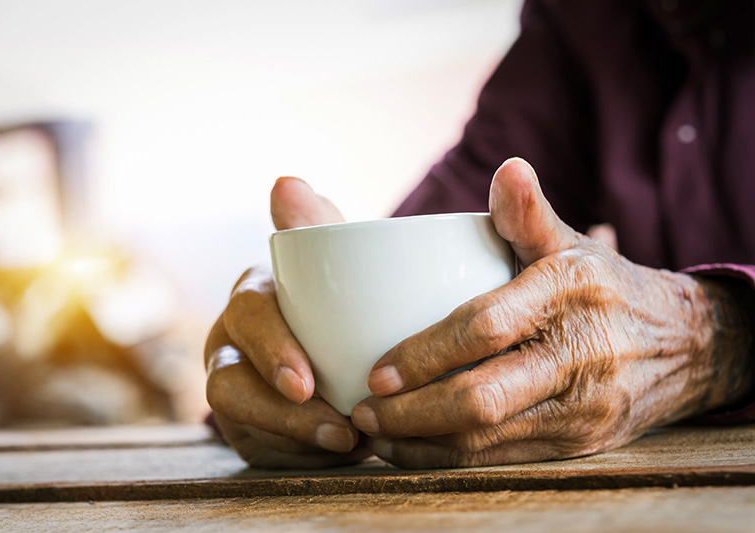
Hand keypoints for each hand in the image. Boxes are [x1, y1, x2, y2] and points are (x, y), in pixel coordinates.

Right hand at [205, 177, 370, 467]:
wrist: (356, 351)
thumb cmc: (346, 303)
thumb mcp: (340, 266)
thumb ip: (317, 228)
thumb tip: (286, 181)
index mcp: (256, 297)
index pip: (248, 314)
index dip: (271, 349)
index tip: (306, 382)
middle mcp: (233, 344)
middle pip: (227, 380)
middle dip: (277, 410)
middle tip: (338, 429)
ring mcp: (236, 389)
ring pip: (239, 422)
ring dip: (292, 439)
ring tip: (349, 447)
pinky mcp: (249, 431)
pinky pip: (260, 452)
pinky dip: (298, 457)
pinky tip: (337, 457)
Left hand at [350, 158, 754, 467]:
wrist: (688, 344)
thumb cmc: (606, 288)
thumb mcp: (572, 244)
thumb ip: (529, 213)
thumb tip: (507, 168)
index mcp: (569, 293)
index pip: (485, 329)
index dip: (425, 355)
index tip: (376, 373)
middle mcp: (580, 354)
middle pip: (483, 398)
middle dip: (413, 413)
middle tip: (363, 410)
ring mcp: (584, 406)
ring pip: (490, 439)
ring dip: (423, 443)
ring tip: (375, 434)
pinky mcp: (583, 442)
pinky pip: (507, 458)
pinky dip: (454, 459)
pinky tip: (416, 450)